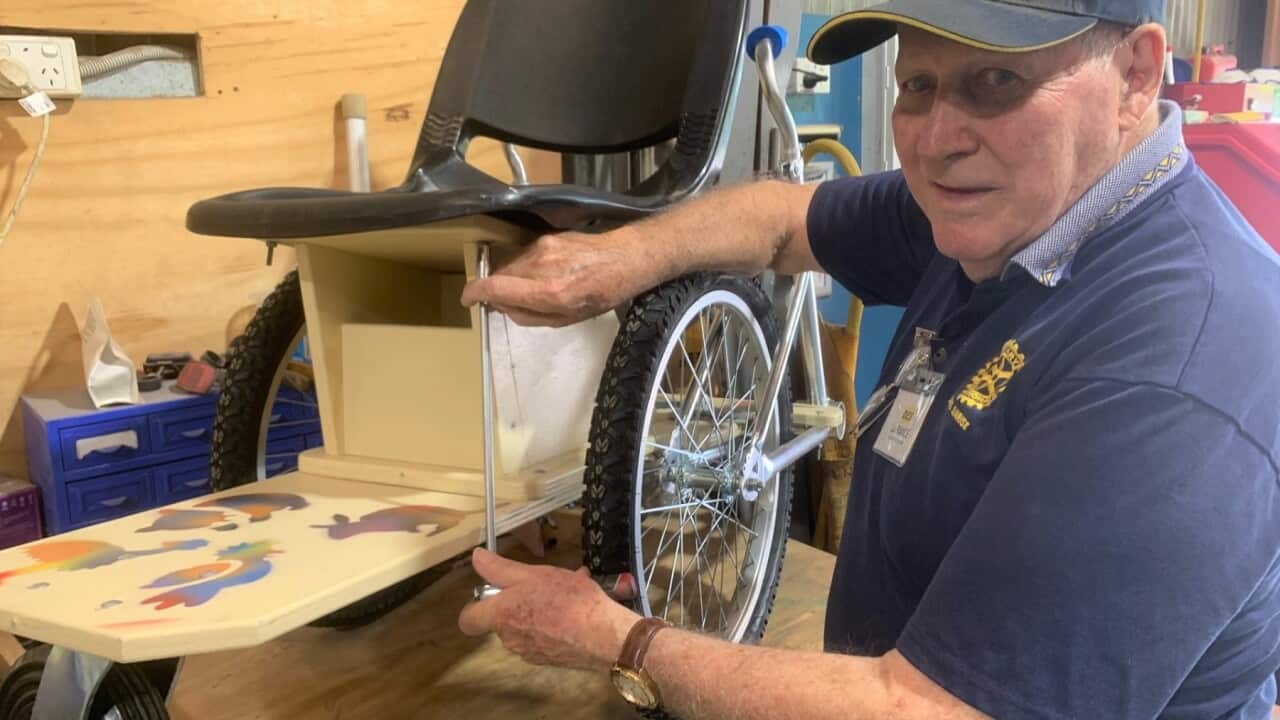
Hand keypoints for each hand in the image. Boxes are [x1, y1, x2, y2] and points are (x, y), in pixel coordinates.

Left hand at [457, 548, 640, 669]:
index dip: (475, 604)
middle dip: (518, 600)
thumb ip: (501, 568)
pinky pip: (545, 635)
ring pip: (527, 625)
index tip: (493, 591)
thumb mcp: (534, 574)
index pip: (468, 620)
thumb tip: (476, 557)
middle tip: (542, 583)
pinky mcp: (551, 659)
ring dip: (540, 608)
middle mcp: (510, 639)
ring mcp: (530, 652)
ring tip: (568, 590)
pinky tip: (578, 607)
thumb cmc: (568, 600)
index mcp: (501, 617)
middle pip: (502, 619)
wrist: (603, 636)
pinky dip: (555, 621)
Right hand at [460, 228, 661, 326]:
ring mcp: (543, 247)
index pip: (495, 286)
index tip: (468, 299)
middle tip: (507, 302)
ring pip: (511, 265)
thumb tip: (501, 307)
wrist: (624, 260)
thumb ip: (529, 315)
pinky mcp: (547, 237)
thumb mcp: (566, 319)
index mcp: (548, 291)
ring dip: (512, 279)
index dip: (474, 293)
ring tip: (534, 289)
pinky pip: (524, 255)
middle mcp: (542, 266)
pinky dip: (525, 268)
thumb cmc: (600, 295)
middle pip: (499, 276)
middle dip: (497, 290)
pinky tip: (544, 274)